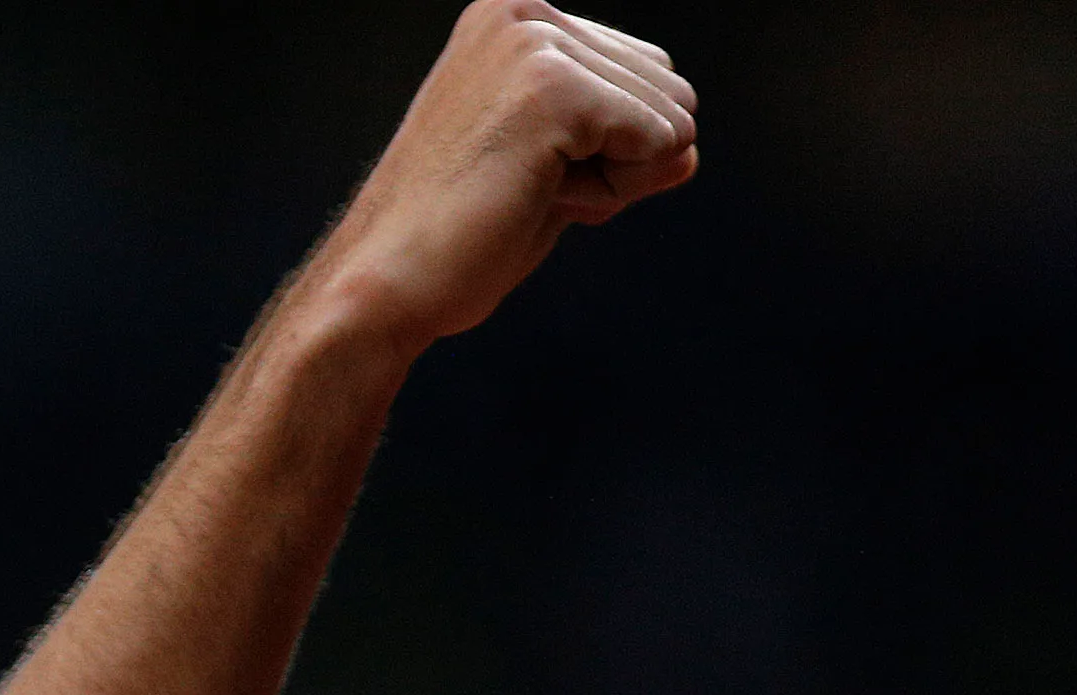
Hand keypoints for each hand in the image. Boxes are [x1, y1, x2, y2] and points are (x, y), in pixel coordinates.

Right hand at [303, 0, 696, 346]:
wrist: (385, 286)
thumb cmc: (456, 240)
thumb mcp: (556, 174)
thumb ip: (624, 146)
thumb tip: (691, 149)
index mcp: (512, 18)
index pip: (644, 72)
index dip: (606, 147)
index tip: (519, 174)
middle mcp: (522, 11)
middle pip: (668, 87)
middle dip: (617, 159)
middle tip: (520, 190)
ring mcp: (534, 44)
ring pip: (671, 116)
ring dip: (613, 178)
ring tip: (520, 193)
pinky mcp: (552, 87)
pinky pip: (659, 143)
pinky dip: (613, 192)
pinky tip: (532, 199)